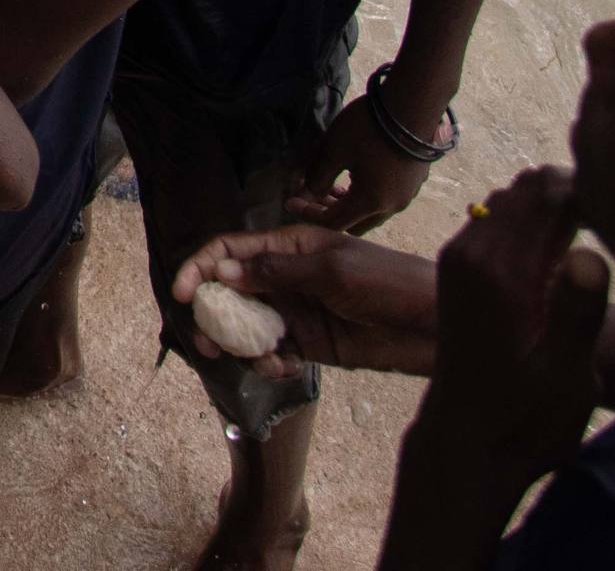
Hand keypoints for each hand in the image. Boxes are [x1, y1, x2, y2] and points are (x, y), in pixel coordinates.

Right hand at [174, 223, 438, 378]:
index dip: (200, 267)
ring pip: (248, 327)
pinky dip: (267, 363)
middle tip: (206, 343)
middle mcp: (286, 278)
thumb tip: (222, 271)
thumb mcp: (331, 272)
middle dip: (212, 315)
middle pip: (230, 291)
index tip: (182, 294)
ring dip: (241, 345)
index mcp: (289, 247)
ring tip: (255, 361)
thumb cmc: (387, 284)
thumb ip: (276, 273)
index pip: (230, 251)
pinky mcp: (310, 344)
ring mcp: (297, 312)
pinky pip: (273, 353)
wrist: (432, 326)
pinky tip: (281, 368)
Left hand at [289, 89, 437, 233]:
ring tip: (334, 185)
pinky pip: (387, 199)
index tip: (290, 201)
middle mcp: (392, 206)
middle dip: (331, 213)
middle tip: (314, 195)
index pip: (333, 222)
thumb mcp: (334, 148)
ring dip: (351, 205)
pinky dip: (368, 196)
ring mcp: (408, 195)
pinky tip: (359, 175)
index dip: (308, 214)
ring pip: (373, 213)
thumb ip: (318, 175)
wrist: (414, 103)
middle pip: (355, 224)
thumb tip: (308, 192)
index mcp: (370, 202)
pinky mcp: (416, 182)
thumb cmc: (369, 127)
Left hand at [400, 168, 610, 513]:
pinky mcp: (459, 270)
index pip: (546, 194)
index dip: (590, 191)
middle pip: (527, 188)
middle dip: (571, 192)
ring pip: (510, 199)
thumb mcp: (566, 378)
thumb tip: (589, 252)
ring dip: (550, 206)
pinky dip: (530, 222)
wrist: (467, 443)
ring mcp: (460, 258)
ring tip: (592, 235)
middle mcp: (472, 252)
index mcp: (500, 271)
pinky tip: (559, 252)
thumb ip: (579, 314)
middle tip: (613, 224)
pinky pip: (497, 220)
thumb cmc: (526, 419)